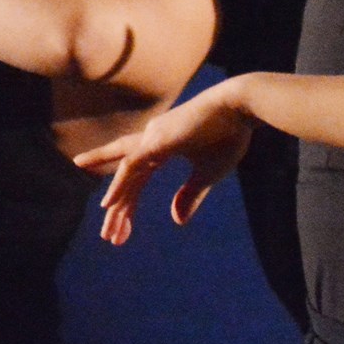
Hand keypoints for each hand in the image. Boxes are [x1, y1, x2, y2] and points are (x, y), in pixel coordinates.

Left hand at [71, 83, 254, 244]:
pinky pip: (130, 166)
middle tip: (107, 236)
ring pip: (126, 176)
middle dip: (118, 209)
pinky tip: (108, 205)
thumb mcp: (209, 173)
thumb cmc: (229, 135)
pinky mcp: (157, 140)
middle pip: (127, 180)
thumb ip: (190, 195)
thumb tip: (177, 220)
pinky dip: (118, 185)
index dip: (130, 205)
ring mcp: (152, 138)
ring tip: (105, 231)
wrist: (239, 107)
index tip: (123, 232)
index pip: (138, 181)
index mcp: (162, 147)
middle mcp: (152, 141)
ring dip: (117, 205)